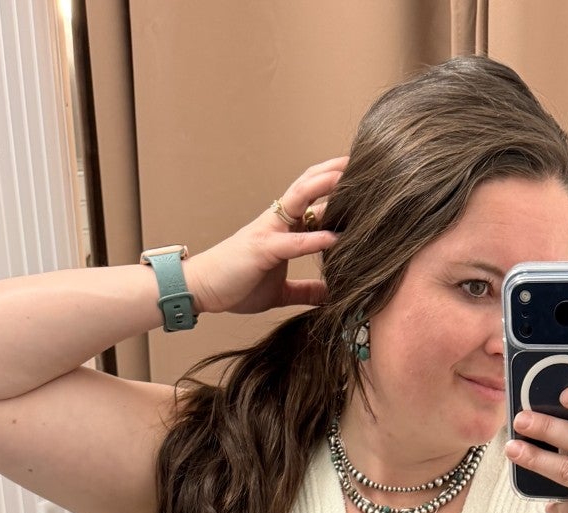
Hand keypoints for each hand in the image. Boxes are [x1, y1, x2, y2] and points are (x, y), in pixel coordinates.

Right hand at [185, 155, 348, 317]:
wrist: (200, 289)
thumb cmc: (235, 284)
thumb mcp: (279, 292)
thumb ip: (305, 290)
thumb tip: (330, 295)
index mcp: (282, 226)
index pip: (311, 195)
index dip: (334, 182)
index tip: (362, 176)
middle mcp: (277, 220)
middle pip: (308, 183)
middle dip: (335, 170)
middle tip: (366, 162)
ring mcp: (269, 231)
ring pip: (300, 197)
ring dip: (327, 187)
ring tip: (355, 181)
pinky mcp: (262, 249)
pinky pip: (292, 241)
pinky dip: (315, 238)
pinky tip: (336, 238)